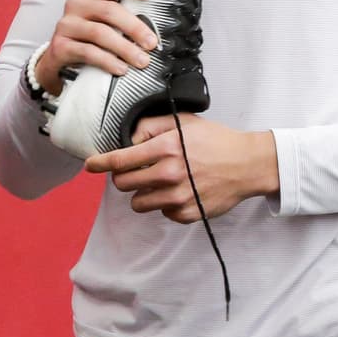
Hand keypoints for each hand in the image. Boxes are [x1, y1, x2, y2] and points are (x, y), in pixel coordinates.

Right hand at [36, 0, 157, 94]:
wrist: (59, 65)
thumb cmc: (90, 42)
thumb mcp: (108, 28)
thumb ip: (126, 24)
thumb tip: (155, 36)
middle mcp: (78, 6)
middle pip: (109, 10)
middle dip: (134, 27)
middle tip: (151, 43)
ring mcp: (66, 25)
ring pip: (100, 33)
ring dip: (125, 48)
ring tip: (141, 61)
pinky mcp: (59, 46)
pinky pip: (88, 52)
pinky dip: (108, 61)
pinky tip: (120, 68)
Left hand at [84, 114, 279, 223]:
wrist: (247, 164)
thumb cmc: (216, 141)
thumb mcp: (184, 123)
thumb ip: (152, 126)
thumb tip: (129, 139)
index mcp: (166, 148)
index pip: (120, 160)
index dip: (100, 163)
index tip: (90, 165)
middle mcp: (169, 174)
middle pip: (123, 184)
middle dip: (125, 177)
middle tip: (139, 171)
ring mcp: (178, 196)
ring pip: (139, 203)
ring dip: (144, 193)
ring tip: (163, 182)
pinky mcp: (187, 213)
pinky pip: (162, 213)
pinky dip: (167, 204)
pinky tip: (183, 191)